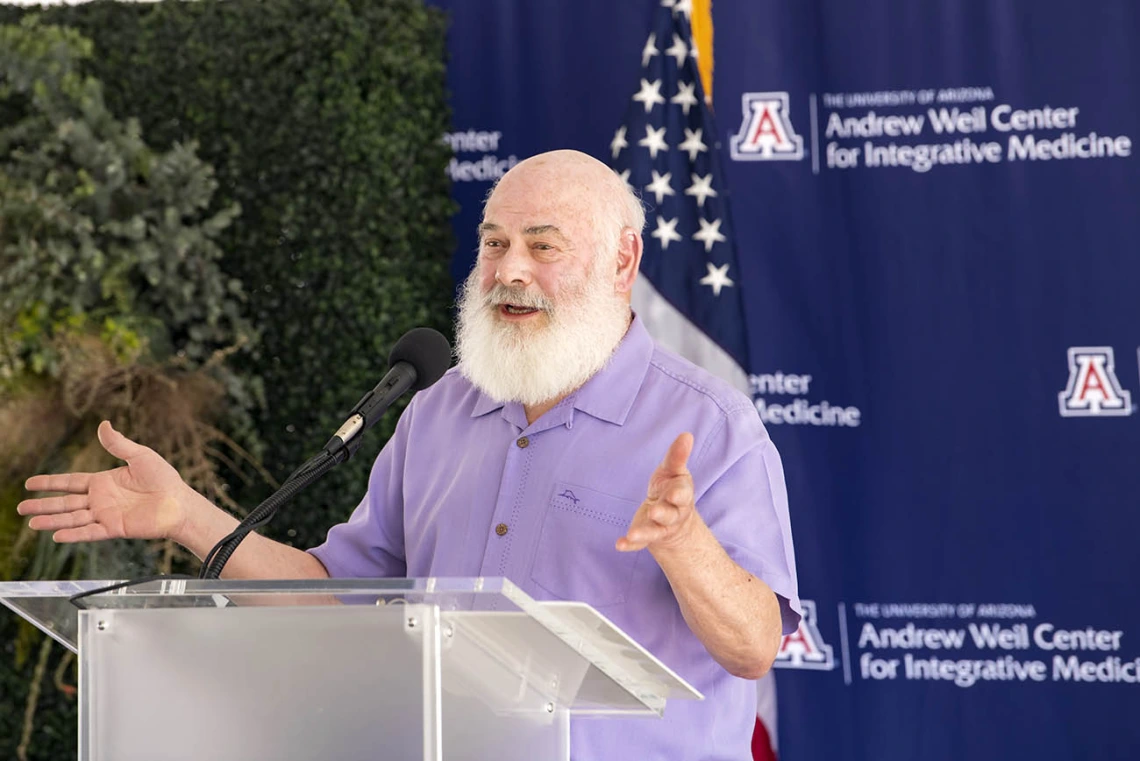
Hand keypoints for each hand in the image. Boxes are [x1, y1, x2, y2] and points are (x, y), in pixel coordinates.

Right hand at [18, 421, 190, 542]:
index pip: (70, 482)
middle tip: (20, 507)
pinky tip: (56, 535)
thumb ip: (118, 444)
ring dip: (52, 521)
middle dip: (43, 504)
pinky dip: (74, 535)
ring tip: (30, 523)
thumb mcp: (140, 456)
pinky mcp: (115, 528)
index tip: (29, 483)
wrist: (180, 502)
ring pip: (72, 519)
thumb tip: (103, 424)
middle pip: (65, 502)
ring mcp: (106, 515)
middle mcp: (101, 500)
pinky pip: (90, 532)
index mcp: (104, 482)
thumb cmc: (164, 479)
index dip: (50, 482)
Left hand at [616, 432, 699, 552]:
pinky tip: (620, 545)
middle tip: (654, 512)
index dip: (679, 495)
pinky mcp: (647, 535)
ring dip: (644, 533)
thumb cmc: (672, 487)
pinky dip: (630, 545)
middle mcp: (674, 514)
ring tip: (633, 534)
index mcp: (682, 495)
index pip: (683, 494)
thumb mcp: (674, 470)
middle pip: (670, 515)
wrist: (674, 517)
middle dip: (663, 513)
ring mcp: (661, 527)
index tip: (674, 494)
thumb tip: (686, 435)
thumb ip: (677, 456)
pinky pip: (640, 542)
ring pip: (655, 531)